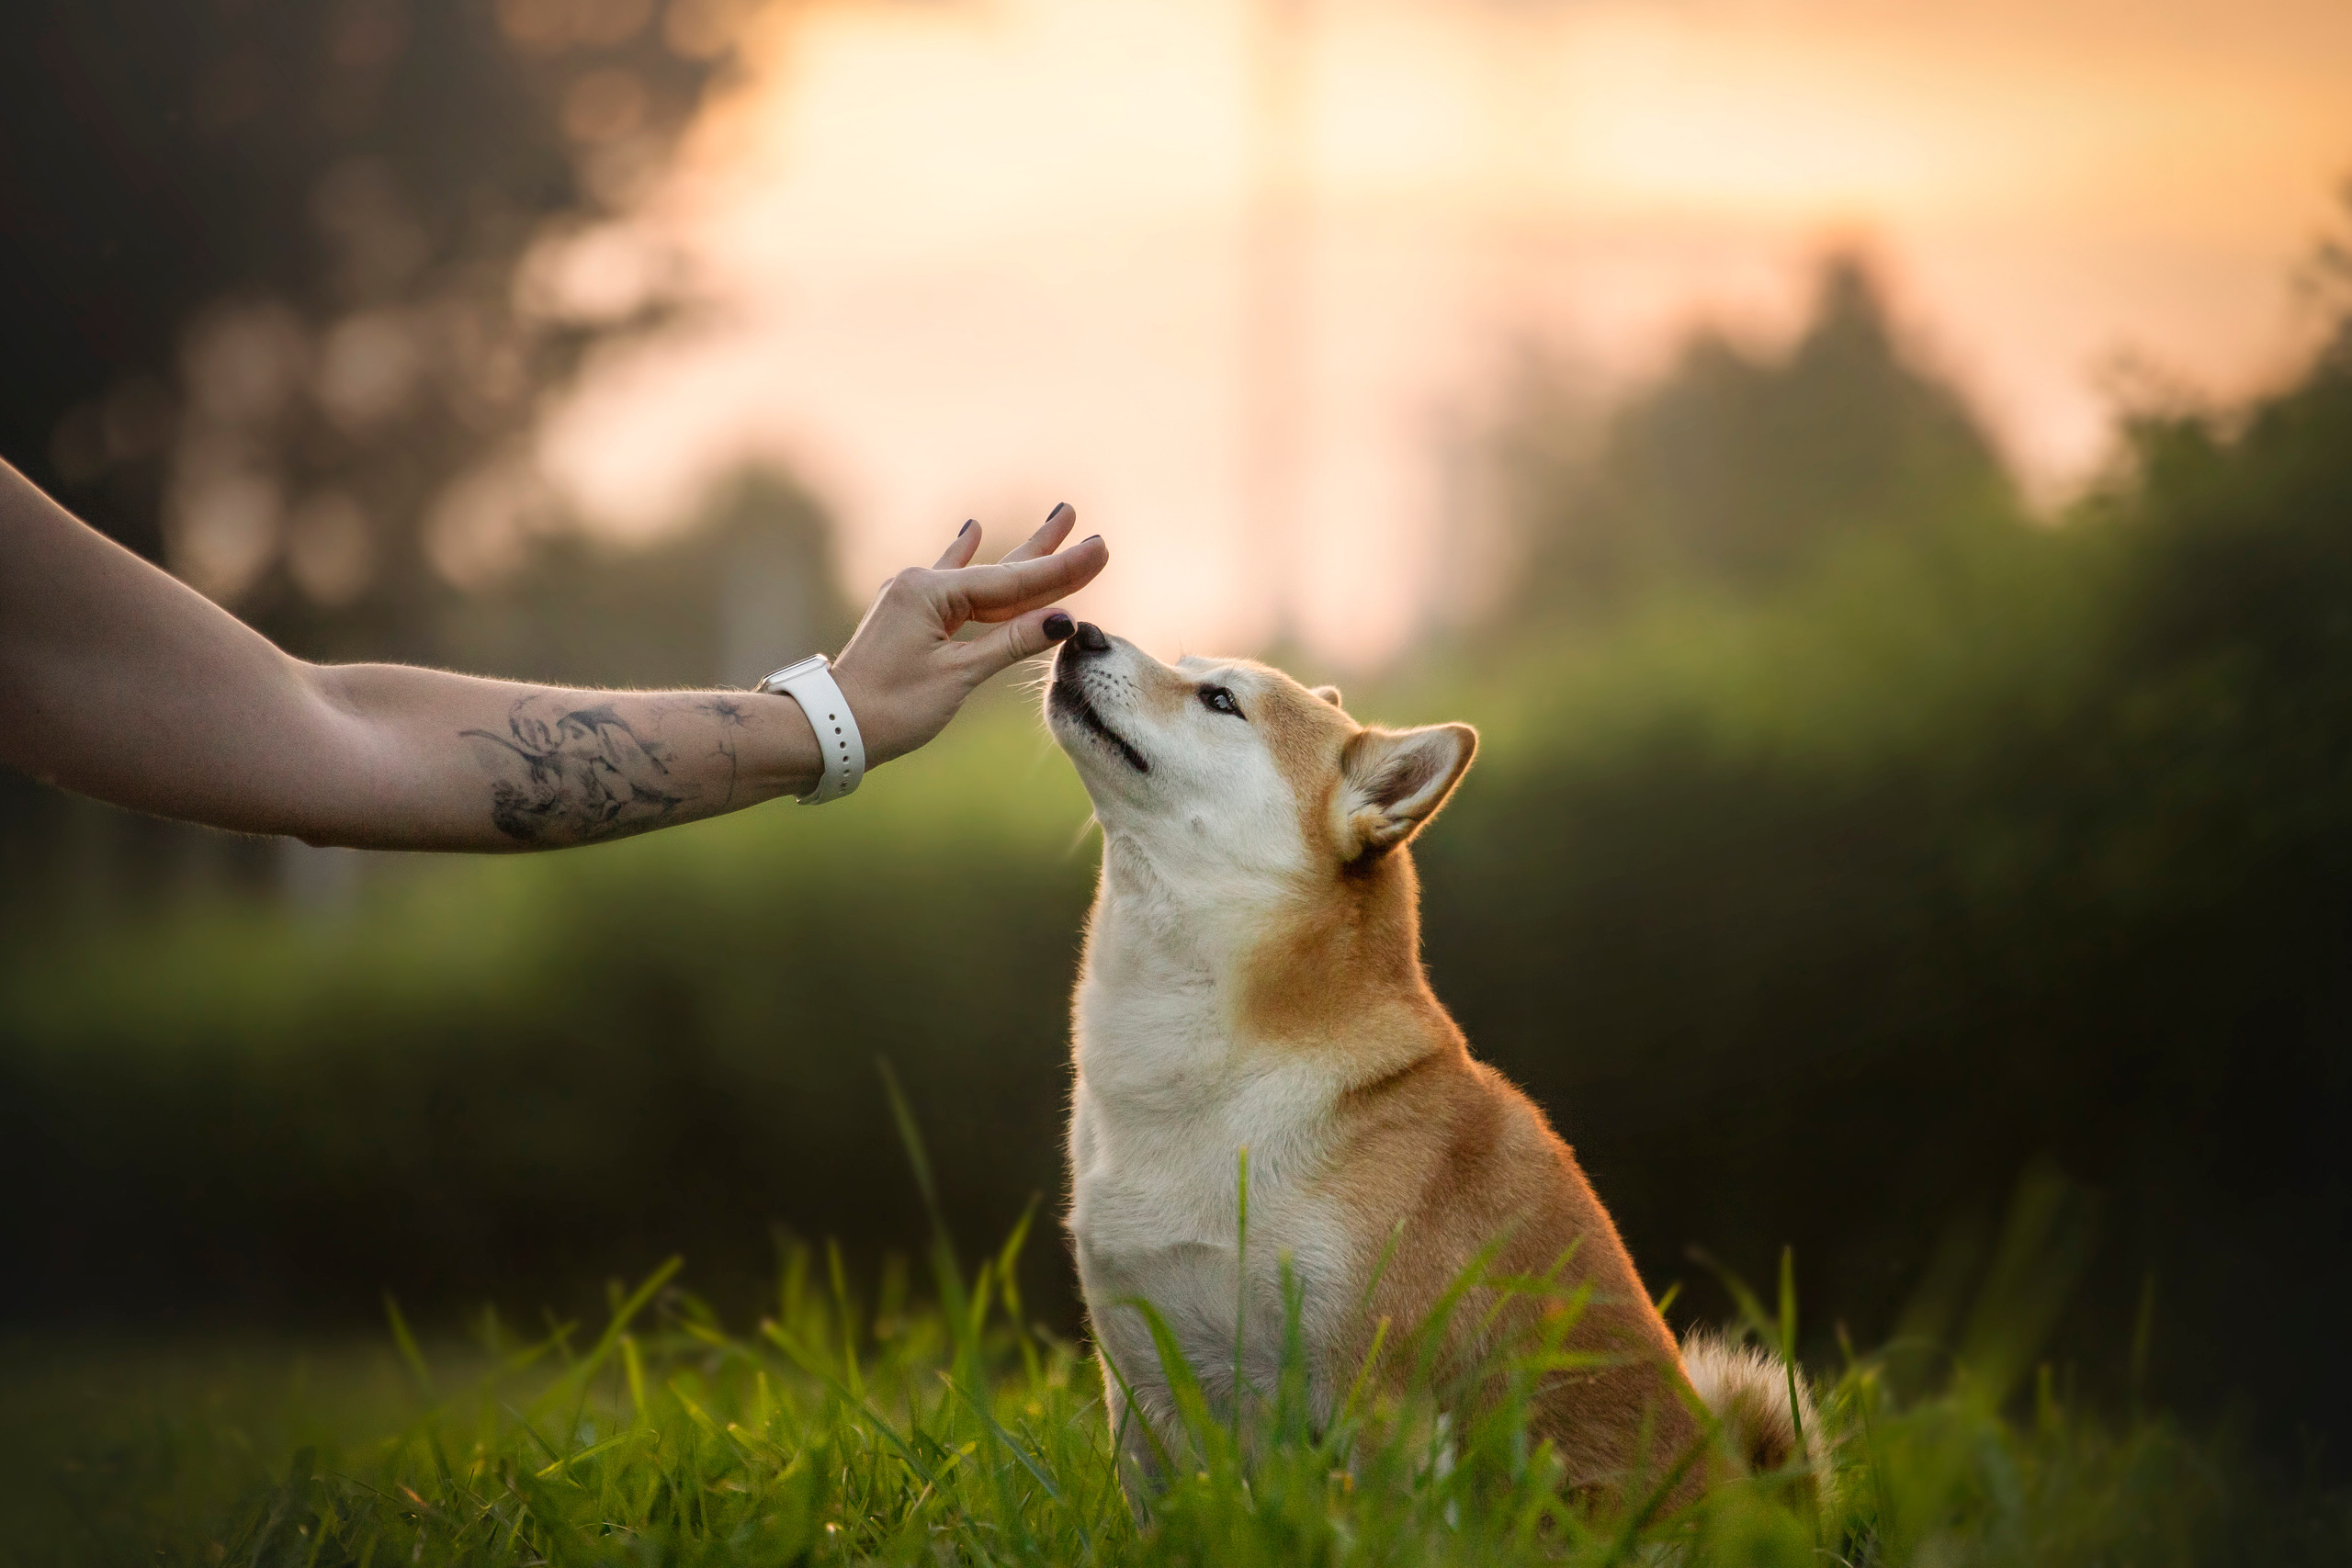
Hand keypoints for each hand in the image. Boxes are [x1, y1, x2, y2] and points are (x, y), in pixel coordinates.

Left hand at [829, 503, 1104, 766]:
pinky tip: (972, 531)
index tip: (1103, 547)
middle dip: (1045, 552)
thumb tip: (1063, 620)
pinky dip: (964, 560)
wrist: (832, 727)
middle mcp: (920, 585)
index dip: (1062, 569)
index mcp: (931, 593)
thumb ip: (1011, 642)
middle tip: (1081, 520)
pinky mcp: (908, 616)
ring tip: (1052, 522)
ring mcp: (912, 599)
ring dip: (1018, 559)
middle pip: (1000, 572)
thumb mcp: (958, 676)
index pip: (1013, 582)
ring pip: (981, 580)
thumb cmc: (891, 707)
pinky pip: (949, 584)